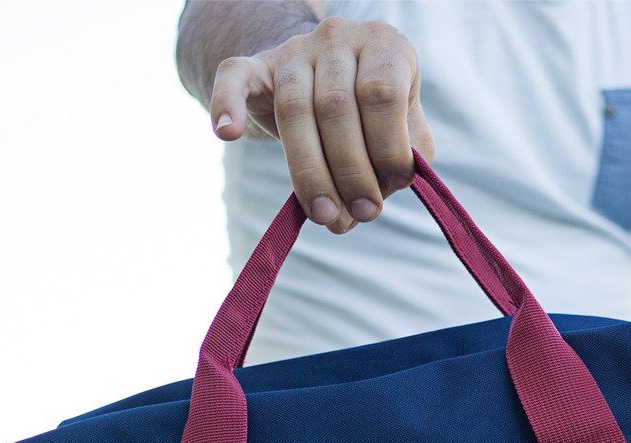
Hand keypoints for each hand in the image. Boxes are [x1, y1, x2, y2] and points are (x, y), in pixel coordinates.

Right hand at [210, 17, 434, 233]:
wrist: (328, 79)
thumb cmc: (377, 117)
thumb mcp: (405, 135)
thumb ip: (398, 168)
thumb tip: (360, 211)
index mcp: (384, 47)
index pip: (383, 94)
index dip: (388, 147)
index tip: (396, 184)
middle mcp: (338, 39)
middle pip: (336, 107)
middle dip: (350, 172)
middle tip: (359, 214)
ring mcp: (295, 49)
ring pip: (294, 108)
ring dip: (309, 171)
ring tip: (323, 215)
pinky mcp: (257, 64)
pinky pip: (234, 76)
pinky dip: (226, 103)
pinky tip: (227, 133)